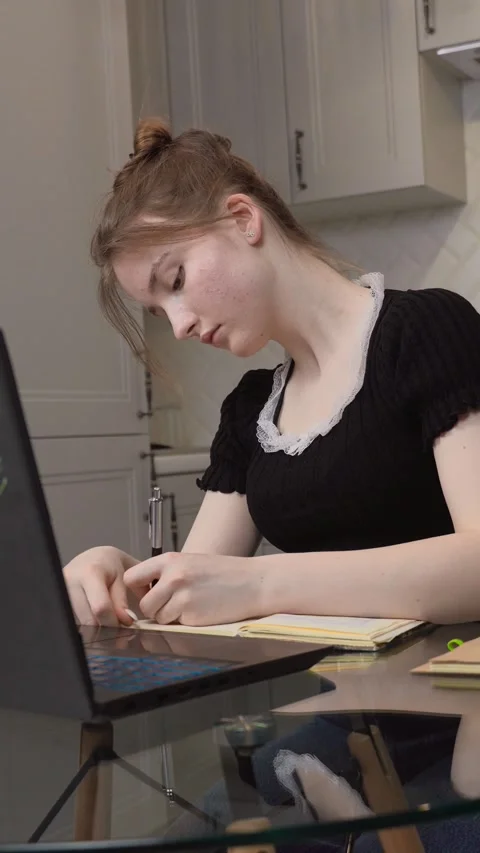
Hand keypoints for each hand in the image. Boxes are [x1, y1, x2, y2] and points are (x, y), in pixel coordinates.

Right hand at [63, 546, 138, 626]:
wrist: (94, 558)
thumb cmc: (111, 567)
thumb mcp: (123, 579)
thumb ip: (122, 601)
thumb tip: (124, 622)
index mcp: (89, 572)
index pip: (101, 608)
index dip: (114, 621)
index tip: (125, 624)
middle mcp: (69, 581)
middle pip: (88, 620)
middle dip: (105, 626)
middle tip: (116, 621)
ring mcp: (58, 591)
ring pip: (80, 623)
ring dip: (95, 625)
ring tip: (104, 613)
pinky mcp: (55, 600)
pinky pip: (73, 620)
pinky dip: (86, 622)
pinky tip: (93, 613)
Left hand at [123, 552, 264, 625]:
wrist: (253, 583)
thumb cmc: (223, 573)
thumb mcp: (190, 561)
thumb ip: (166, 572)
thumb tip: (143, 590)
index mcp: (170, 560)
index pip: (132, 577)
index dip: (139, 589)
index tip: (150, 592)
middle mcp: (173, 577)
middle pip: (144, 604)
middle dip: (155, 609)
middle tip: (173, 604)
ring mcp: (182, 598)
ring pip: (158, 617)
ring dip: (170, 617)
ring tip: (191, 605)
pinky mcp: (192, 616)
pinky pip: (176, 625)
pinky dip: (185, 622)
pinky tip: (201, 611)